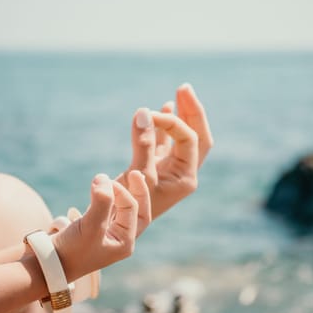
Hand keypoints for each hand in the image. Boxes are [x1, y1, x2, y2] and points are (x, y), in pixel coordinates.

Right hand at [53, 171, 149, 281]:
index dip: (121, 191)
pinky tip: (98, 191)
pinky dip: (103, 200)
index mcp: (125, 242)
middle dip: (136, 192)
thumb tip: (104, 178)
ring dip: (119, 195)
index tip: (105, 181)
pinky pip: (104, 211)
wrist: (46, 266)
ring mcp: (105, 235)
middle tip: (135, 173)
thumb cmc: (71, 250)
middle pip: (136, 211)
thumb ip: (101, 201)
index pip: (132, 209)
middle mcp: (118, 240)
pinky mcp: (91, 230)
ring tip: (121, 179)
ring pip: (120, 210)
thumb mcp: (90, 226)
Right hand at [117, 83, 212, 228]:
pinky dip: (166, 126)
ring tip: (181, 92)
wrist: (115, 225)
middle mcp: (182, 172)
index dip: (171, 123)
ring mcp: (170, 169)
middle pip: (198, 136)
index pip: (188, 140)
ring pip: (183, 138)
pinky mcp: (156, 167)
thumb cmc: (128, 206)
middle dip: (192, 112)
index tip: (147, 115)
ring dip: (182, 116)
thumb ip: (143, 144)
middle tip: (185, 88)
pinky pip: (167, 142)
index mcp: (186, 177)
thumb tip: (143, 113)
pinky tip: (165, 106)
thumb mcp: (138, 175)